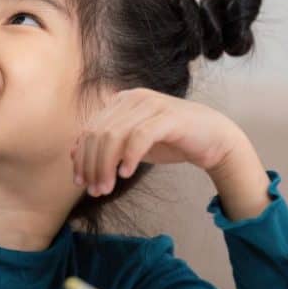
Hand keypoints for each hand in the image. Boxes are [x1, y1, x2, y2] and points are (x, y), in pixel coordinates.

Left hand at [72, 88, 246, 196]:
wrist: (214, 138)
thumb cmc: (171, 141)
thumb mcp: (132, 143)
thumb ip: (107, 145)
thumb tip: (74, 153)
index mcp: (121, 101)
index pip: (90, 130)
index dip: (81, 158)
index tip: (81, 182)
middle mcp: (133, 98)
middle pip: (98, 134)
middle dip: (92, 165)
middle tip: (95, 190)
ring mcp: (151, 105)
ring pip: (114, 136)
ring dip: (106, 166)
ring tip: (107, 188)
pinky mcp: (168, 117)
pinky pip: (139, 137)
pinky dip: (128, 157)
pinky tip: (126, 174)